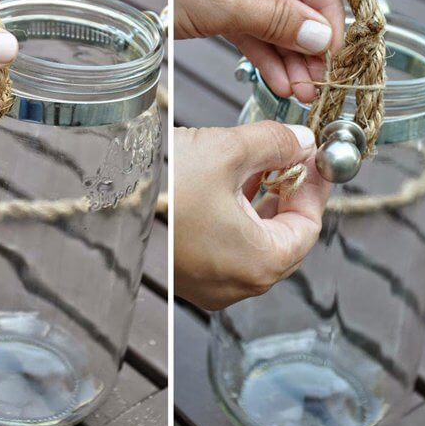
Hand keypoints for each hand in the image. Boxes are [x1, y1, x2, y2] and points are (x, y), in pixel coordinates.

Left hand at [174, 0, 343, 102]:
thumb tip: (319, 38)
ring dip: (290, 53)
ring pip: (276, 13)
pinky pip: (254, 24)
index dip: (327, 6)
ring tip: (302, 90)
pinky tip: (280, 80)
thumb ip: (276, 20)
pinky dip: (266, 52)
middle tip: (319, 78)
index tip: (334, 46)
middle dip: (307, 39)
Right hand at [174, 122, 328, 308]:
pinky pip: (231, 245)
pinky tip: (235, 177)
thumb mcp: (228, 150)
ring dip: (266, 199)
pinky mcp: (192, 273)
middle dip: (292, 190)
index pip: (309, 228)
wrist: (107, 203)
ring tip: (265, 157)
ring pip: (257, 240)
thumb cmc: (165, 187)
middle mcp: (240, 284)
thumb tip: (302, 141)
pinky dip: (241, 213)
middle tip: (295, 153)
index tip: (317, 156)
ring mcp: (213, 284)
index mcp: (260, 263)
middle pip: (286, 237)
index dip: (316, 187)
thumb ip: (275, 143)